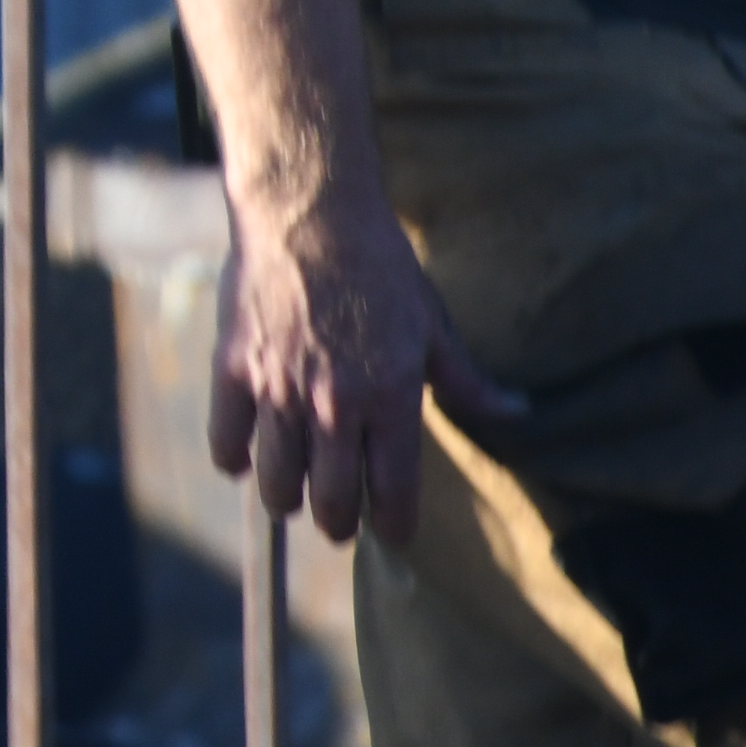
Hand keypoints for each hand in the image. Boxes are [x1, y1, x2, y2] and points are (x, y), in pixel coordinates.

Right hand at [209, 182, 523, 545]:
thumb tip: (518, 413)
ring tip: (291, 498)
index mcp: (390, 398)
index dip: (393, 524)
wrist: (310, 212)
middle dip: (337, 523)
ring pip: (277, 480)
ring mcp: (280, 388)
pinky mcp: (235, 367)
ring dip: (286, 500)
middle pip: (330, 499)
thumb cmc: (379, 265)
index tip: (392, 534)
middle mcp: (334, 404)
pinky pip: (227, 436)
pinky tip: (241, 463)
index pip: (392, 490)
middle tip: (338, 523)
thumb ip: (468, 381)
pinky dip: (232, 459)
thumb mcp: (432, 323)